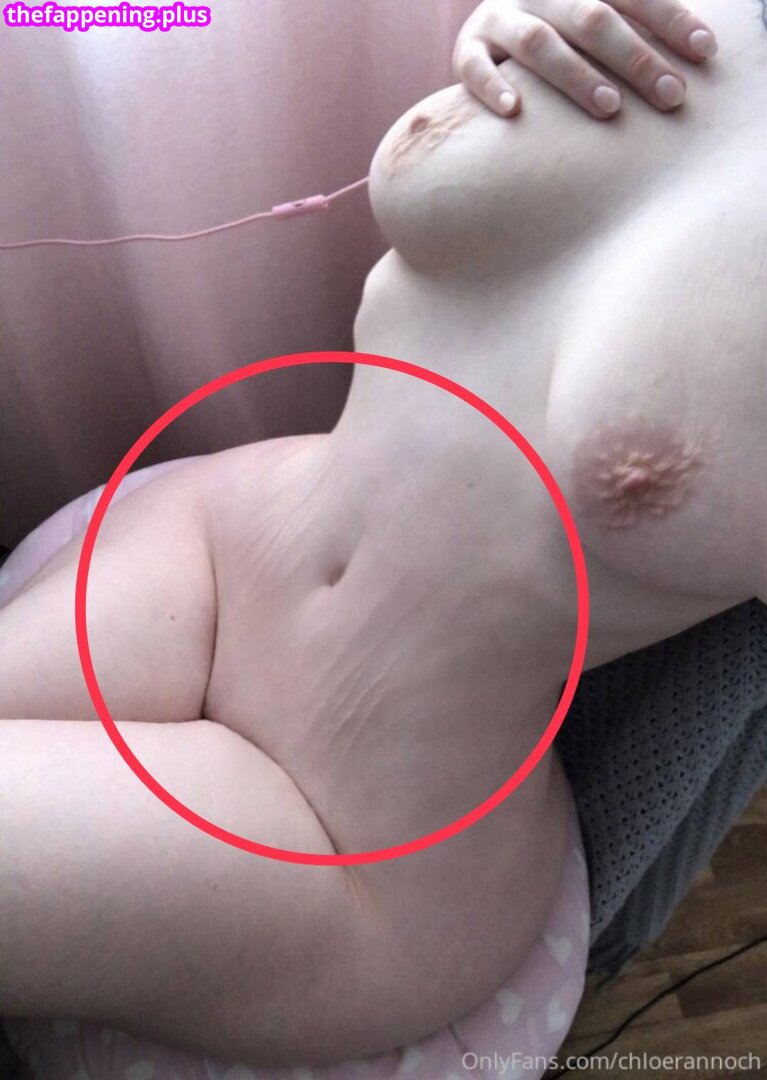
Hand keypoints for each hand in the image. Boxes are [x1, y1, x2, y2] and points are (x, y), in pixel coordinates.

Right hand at [453, 0, 717, 119]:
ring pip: (538, 43)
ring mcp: (499, 19)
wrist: (488, 28)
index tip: (704, 50)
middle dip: (635, 56)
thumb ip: (631, 19)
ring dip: (576, 75)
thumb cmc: (558, 33)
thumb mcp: (591, 16)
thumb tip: (701, 43)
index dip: (670, 19)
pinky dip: (493, 87)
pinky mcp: (467, 50)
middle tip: (671, 95)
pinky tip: (514, 111)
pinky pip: (474, 68)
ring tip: (610, 107)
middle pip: (592, 16)